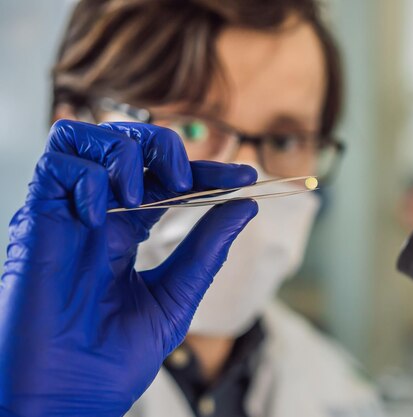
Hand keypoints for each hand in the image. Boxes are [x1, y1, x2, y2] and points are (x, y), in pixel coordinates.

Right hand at [0, 120, 257, 416]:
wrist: (70, 398)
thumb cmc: (116, 358)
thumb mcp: (176, 297)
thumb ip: (207, 250)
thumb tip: (246, 207)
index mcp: (128, 232)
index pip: (168, 182)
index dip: (207, 172)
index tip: (246, 178)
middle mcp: (97, 216)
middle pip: (126, 144)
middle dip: (163, 145)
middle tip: (187, 178)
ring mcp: (66, 215)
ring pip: (84, 138)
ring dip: (123, 151)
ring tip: (142, 192)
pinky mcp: (35, 221)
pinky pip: (57, 165)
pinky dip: (88, 176)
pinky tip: (101, 214)